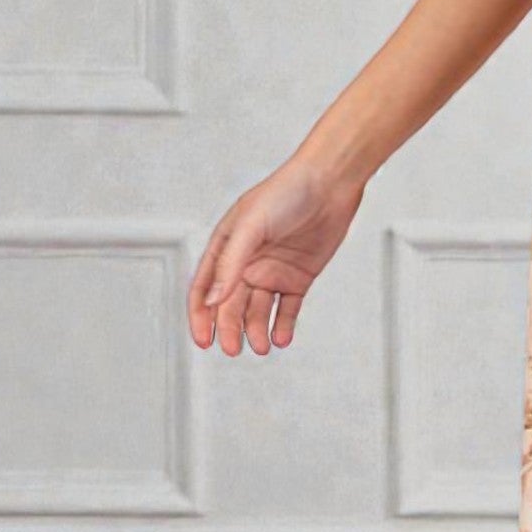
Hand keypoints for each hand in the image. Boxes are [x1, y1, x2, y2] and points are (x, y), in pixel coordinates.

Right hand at [187, 152, 363, 356]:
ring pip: (258, 311)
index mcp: (226, 247)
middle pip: (231, 306)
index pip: (205, 289)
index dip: (201, 317)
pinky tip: (282, 338)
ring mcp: (273, 271)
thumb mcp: (252, 225)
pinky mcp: (299, 277)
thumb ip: (231, 263)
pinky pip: (287, 309)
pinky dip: (283, 326)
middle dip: (230, 329)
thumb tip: (213, 300)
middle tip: (234, 348)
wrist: (331, 182)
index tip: (204, 341)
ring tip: (262, 347)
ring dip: (257, 331)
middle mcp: (247, 262)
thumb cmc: (286, 192)